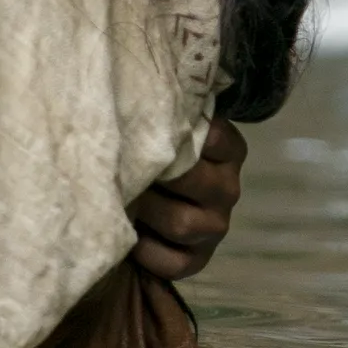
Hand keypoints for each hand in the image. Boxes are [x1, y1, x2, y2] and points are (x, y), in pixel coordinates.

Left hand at [128, 118, 245, 283]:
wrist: (137, 209)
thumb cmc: (145, 156)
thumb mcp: (158, 130)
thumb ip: (161, 112)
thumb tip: (137, 85)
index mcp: (227, 149)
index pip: (213, 136)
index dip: (175, 135)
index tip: (144, 131)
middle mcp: (227, 188)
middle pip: (192, 180)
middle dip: (152, 176)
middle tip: (120, 167)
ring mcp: (215, 227)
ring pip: (181, 223)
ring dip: (145, 212)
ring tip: (122, 199)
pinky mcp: (198, 261)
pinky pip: (174, 261)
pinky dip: (146, 252)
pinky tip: (131, 237)